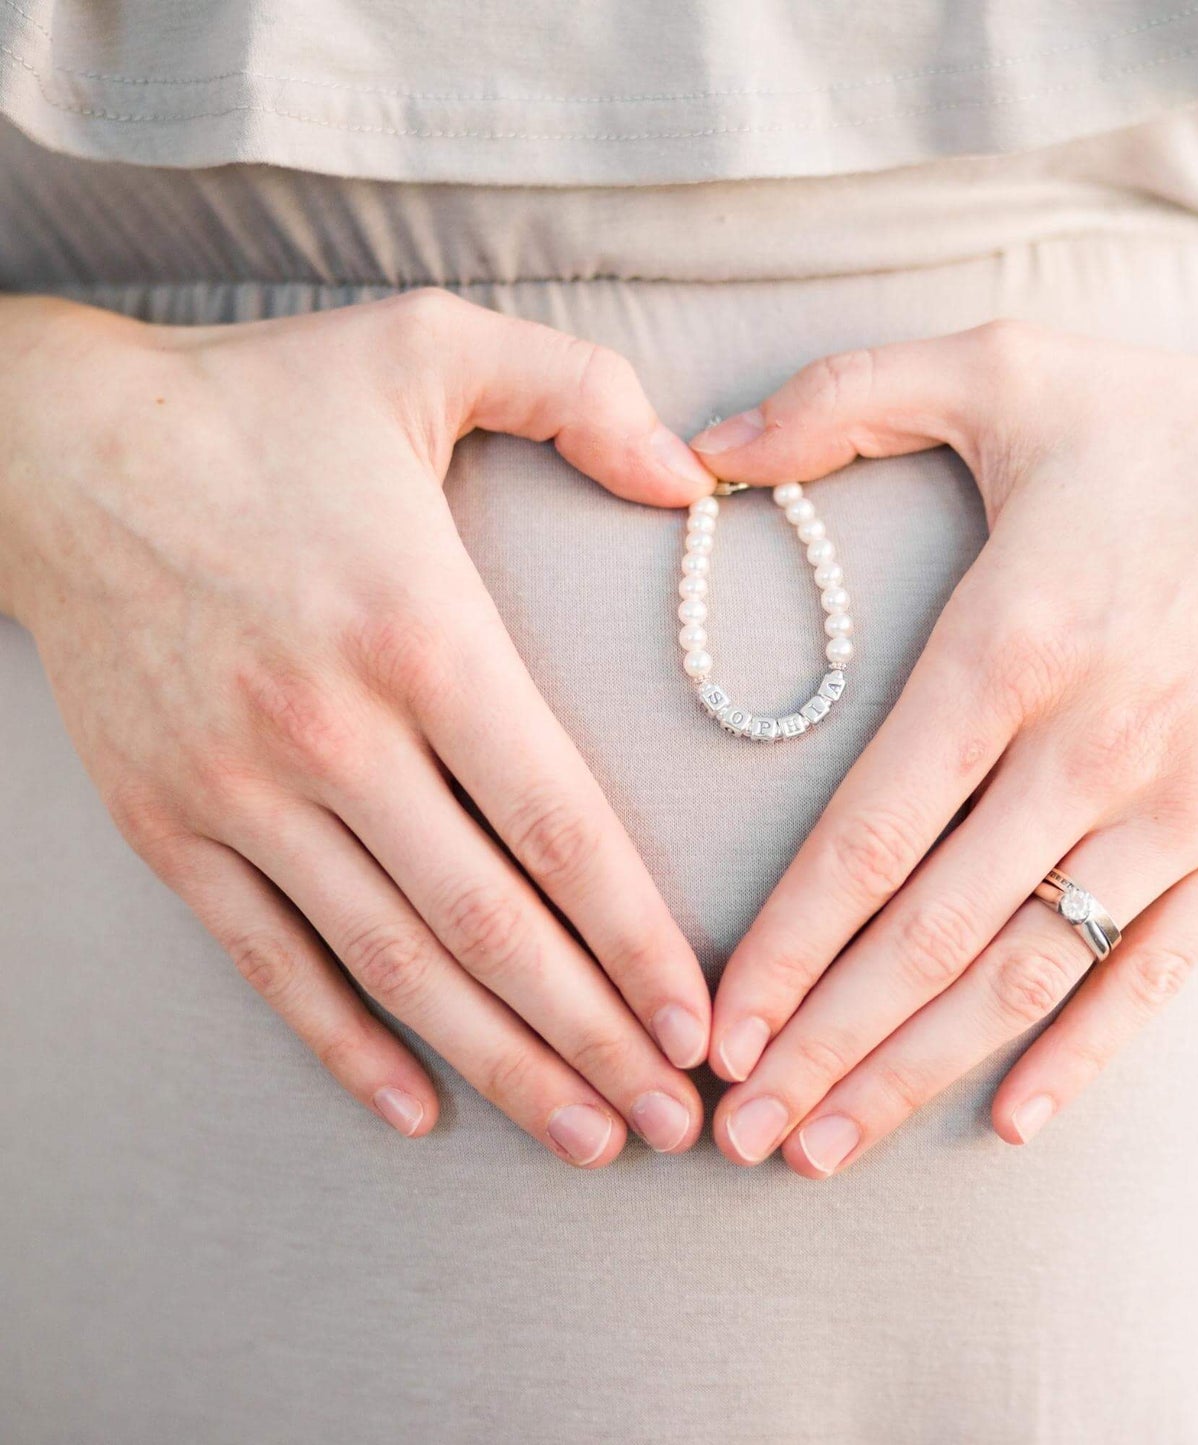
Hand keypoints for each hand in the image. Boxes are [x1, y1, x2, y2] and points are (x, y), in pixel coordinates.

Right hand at [0, 289, 718, 1162]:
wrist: (55, 448)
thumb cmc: (264, 402)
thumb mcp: (432, 346)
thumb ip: (581, 394)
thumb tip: (695, 480)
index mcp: (420, 633)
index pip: (559, 823)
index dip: (639, 938)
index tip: (700, 1020)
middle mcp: (333, 733)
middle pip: (490, 925)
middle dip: (593, 1036)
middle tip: (672, 1121)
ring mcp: (243, 793)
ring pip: (392, 965)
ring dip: (499, 1064)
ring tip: (584, 1137)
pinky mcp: (172, 825)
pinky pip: (270, 960)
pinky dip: (344, 1043)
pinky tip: (415, 1106)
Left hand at [690, 314, 1197, 1174]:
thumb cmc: (1169, 430)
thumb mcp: (1002, 369)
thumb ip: (842, 395)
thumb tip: (702, 445)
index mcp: (1008, 646)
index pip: (867, 833)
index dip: (783, 944)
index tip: (717, 1024)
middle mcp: (1089, 746)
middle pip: (927, 932)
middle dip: (822, 1043)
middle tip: (738, 1131)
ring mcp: (1181, 809)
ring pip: (1023, 973)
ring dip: (916, 1071)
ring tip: (827, 1146)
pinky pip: (1156, 974)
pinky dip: (1082, 1055)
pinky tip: (1009, 1123)